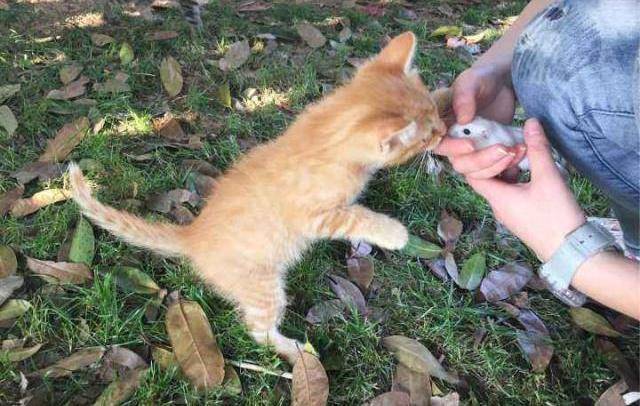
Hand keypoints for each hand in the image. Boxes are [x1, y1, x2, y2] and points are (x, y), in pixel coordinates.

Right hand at [435, 65, 522, 178]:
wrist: (503, 83)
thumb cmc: (482, 79)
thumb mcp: (471, 81)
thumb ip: (464, 97)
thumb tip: (462, 119)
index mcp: (444, 128)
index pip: (441, 146)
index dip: (453, 149)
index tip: (471, 144)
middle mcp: (456, 143)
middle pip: (461, 164)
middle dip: (482, 160)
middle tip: (503, 148)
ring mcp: (475, 152)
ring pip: (479, 173)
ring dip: (498, 166)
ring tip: (517, 151)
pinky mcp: (491, 156)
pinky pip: (496, 171)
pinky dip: (508, 169)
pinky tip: (521, 157)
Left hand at [465, 119, 585, 261]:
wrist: (571, 251)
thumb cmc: (555, 216)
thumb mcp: (547, 178)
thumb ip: (538, 149)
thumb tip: (530, 123)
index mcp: (497, 198)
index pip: (472, 175)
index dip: (480, 157)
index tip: (497, 145)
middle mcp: (498, 207)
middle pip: (487, 178)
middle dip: (498, 160)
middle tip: (516, 147)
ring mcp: (509, 213)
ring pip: (501, 186)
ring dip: (510, 169)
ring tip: (526, 156)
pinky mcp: (521, 217)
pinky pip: (511, 194)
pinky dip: (517, 180)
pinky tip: (533, 172)